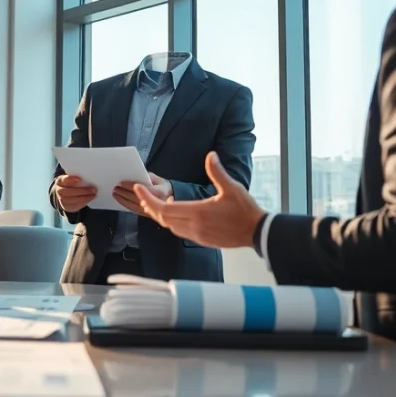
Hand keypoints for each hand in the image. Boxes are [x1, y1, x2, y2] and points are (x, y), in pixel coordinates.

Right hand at [54, 174, 96, 212]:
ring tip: (93, 194)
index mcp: (60, 181)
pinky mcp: (66, 207)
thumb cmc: (70, 183)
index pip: (64, 180)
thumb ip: (77, 177)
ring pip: (72, 200)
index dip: (71, 180)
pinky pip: (75, 206)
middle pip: (69, 192)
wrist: (63, 193)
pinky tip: (89, 199)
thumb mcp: (71, 178)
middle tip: (93, 189)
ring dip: (85, 198)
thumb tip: (89, 178)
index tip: (80, 179)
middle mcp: (58, 191)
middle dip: (82, 191)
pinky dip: (83, 203)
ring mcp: (61, 200)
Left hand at [113, 173, 170, 216]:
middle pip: (135, 198)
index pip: (142, 189)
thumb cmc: (164, 187)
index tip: (122, 182)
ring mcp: (151, 210)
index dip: (130, 186)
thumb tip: (134, 175)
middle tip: (115, 187)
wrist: (174, 199)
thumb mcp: (158, 179)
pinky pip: (134, 210)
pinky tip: (121, 201)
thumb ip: (146, 177)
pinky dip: (126, 205)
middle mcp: (155, 203)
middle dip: (124, 192)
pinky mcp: (147, 215)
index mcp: (158, 192)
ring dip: (122, 199)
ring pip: (133, 205)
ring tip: (115, 193)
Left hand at [133, 152, 264, 248]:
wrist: (256, 232)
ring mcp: (197, 235)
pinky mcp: (202, 240)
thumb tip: (210, 155)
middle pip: (163, 219)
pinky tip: (175, 213)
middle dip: (150, 206)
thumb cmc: (245, 210)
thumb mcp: (232, 187)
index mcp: (198, 212)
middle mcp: (194, 226)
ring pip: (170, 226)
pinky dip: (172, 222)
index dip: (148, 199)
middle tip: (142, 195)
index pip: (164, 208)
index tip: (139, 189)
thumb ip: (217, 172)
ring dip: (161, 215)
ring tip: (155, 203)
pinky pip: (179, 231)